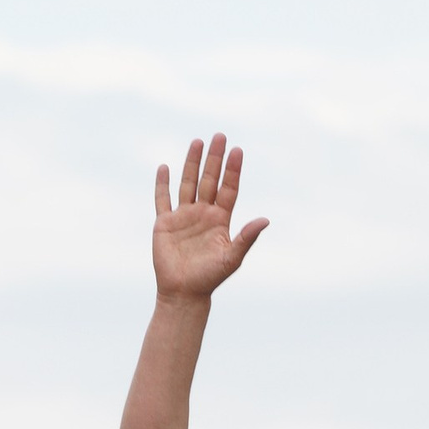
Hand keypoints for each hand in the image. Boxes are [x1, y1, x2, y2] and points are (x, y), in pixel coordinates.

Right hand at [152, 133, 264, 305]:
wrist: (184, 292)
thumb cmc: (210, 278)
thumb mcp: (232, 258)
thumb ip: (247, 238)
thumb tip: (265, 220)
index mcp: (220, 220)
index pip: (228, 189)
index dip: (233, 170)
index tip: (237, 150)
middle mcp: (203, 213)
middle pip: (209, 180)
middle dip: (214, 158)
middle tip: (219, 136)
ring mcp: (183, 216)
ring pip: (188, 183)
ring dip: (192, 163)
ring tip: (197, 142)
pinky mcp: (164, 223)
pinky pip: (162, 199)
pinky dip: (162, 184)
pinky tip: (165, 167)